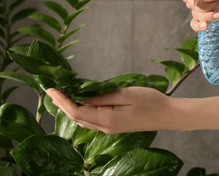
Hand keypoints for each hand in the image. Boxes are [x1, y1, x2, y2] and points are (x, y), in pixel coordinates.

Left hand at [46, 87, 177, 133]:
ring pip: (83, 120)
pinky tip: (78, 103)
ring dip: (69, 108)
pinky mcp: (114, 126)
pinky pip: (91, 120)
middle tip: (50, 91)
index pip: (77, 111)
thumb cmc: (150, 101)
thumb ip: (102, 97)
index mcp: (106, 119)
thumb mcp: (125, 94)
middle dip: (62, 104)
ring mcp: (109, 129)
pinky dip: (80, 111)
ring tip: (59, 96)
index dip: (62, 101)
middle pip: (77, 117)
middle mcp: (105, 128)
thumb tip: (81, 97)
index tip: (51, 89)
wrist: (168, 115)